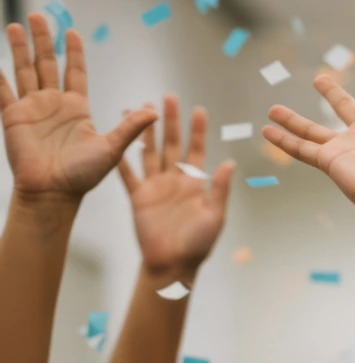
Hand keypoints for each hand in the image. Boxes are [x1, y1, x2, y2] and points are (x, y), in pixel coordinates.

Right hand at [0, 17, 153, 201]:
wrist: (55, 193)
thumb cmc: (84, 176)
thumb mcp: (111, 148)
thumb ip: (130, 128)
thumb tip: (155, 112)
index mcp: (77, 108)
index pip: (75, 71)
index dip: (73, 52)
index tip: (71, 31)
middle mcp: (53, 104)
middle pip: (47, 63)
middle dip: (43, 39)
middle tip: (38, 15)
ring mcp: (32, 108)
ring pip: (24, 70)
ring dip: (19, 48)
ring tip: (14, 25)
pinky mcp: (12, 116)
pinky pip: (2, 90)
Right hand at [117, 96, 233, 277]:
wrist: (173, 265)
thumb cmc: (199, 245)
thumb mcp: (214, 216)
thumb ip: (218, 189)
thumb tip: (231, 163)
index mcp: (195, 184)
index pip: (197, 151)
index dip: (197, 131)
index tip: (198, 109)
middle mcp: (175, 180)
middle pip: (172, 144)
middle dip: (170, 121)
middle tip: (167, 97)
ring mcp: (155, 186)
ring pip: (149, 152)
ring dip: (145, 132)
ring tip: (139, 108)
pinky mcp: (138, 197)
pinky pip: (127, 174)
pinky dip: (121, 158)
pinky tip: (115, 140)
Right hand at [263, 63, 354, 222]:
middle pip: (345, 107)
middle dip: (333, 93)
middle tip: (319, 77)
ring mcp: (346, 147)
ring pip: (314, 128)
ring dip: (294, 119)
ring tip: (273, 108)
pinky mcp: (331, 161)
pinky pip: (303, 148)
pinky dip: (285, 140)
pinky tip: (266, 130)